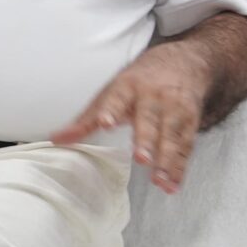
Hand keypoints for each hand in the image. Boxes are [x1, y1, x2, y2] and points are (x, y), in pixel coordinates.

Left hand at [51, 47, 209, 193]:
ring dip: (167, 161)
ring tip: (160, 182)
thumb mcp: (113, 90)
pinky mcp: (191, 120)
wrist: (187, 61)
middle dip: (147, 140)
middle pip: (150, 120)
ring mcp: (175, 108)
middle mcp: (154, 96)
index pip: (118, 98)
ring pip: (171, 136)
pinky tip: (173, 185)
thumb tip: (55, 139)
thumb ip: (86, 119)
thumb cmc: (141, 80)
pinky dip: (180, 167)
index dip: (112, 110)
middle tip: (142, 158)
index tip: (106, 122)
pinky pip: (185, 146)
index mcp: (129, 86)